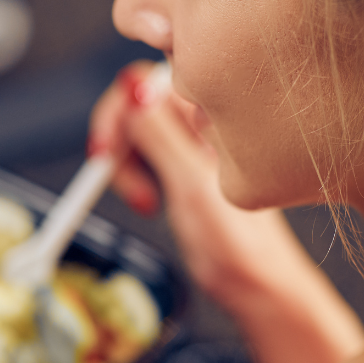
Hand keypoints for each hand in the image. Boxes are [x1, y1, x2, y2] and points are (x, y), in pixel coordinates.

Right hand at [89, 61, 289, 305]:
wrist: (256, 283)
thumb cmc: (239, 244)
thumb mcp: (192, 185)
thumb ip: (161, 133)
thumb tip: (132, 86)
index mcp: (213, 111)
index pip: (149, 79)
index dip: (120, 107)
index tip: (107, 149)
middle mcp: (203, 118)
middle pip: (137, 101)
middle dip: (118, 140)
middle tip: (108, 177)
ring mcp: (193, 143)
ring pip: (137, 129)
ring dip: (126, 162)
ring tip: (143, 200)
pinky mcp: (185, 166)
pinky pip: (146, 153)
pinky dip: (135, 174)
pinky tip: (149, 201)